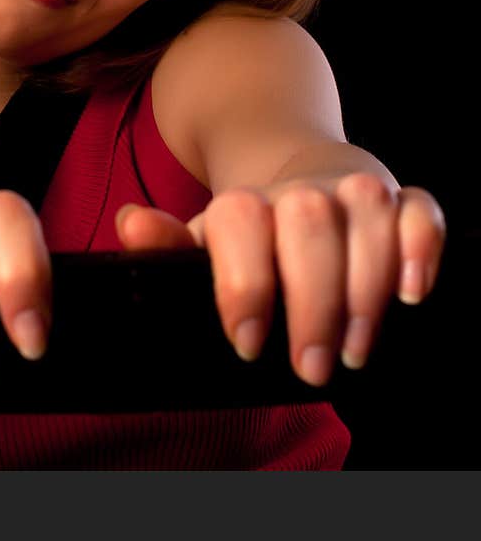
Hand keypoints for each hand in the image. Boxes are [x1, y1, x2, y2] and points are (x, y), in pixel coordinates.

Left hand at [114, 174, 446, 385]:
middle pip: (308, 223)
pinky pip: (422, 210)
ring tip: (355, 350)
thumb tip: (130, 222)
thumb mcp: (203, 248)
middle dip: (313, 303)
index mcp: (244, 202)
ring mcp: (354, 189)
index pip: (239, 223)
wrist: (299, 184)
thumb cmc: (248, 240)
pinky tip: (410, 292)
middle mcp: (300, 189)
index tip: (248, 345)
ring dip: (365, 289)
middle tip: (310, 367)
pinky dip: (420, 247)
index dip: (243, 286)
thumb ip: (166, 246)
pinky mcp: (402, 197)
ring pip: (368, 216)